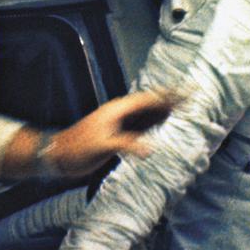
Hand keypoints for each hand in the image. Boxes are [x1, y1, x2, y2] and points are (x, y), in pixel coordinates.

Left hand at [43, 89, 179, 180]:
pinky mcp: (117, 135)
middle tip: (190, 96)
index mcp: (117, 110)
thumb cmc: (77, 148)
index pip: (148, 99)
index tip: (184, 93)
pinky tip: (163, 126)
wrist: (59, 156)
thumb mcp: (102, 146)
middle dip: (170, 100)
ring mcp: (119, 124)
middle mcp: (120, 113)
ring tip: (182, 108)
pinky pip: (140, 127)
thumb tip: (150, 149)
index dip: (167, 96)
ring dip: (163, 112)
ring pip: (146, 115)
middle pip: (150, 104)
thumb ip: (127, 145)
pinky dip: (153, 125)